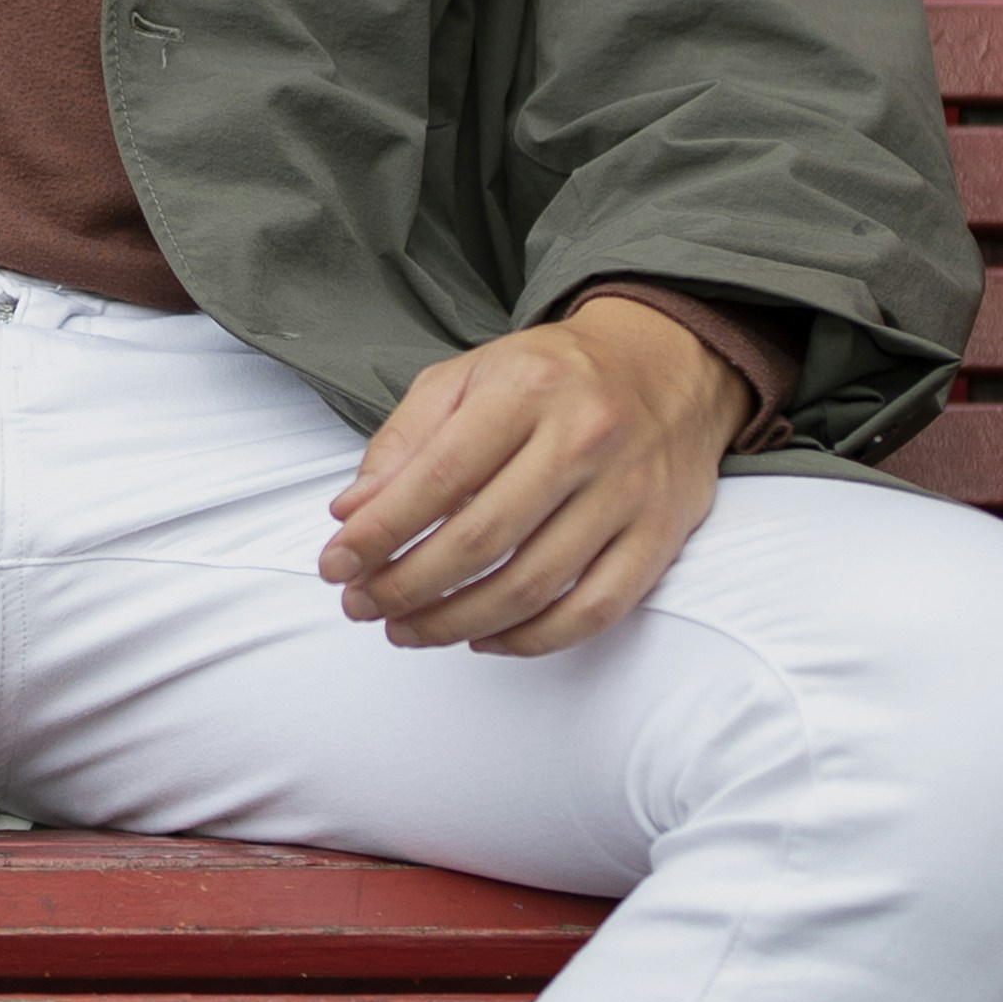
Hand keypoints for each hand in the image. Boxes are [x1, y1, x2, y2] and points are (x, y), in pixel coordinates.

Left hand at [318, 297, 745, 652]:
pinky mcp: (661, 535)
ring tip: (407, 629)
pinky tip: (483, 637)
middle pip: (481, 540)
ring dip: (456, 622)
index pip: (437, 477)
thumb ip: (404, 442)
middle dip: (406, 586)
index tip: (335, 566)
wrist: (667, 362)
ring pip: (532, 586)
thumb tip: (351, 515)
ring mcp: (629, 491)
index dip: (378, 532)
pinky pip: (593, 611)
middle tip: (362, 607)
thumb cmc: (552, 375)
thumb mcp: (468, 376)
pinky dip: (531, 639)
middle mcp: (584, 437)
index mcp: (527, 388)